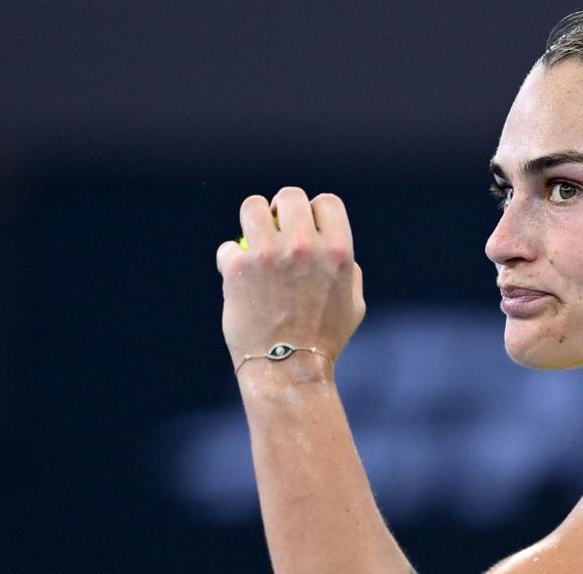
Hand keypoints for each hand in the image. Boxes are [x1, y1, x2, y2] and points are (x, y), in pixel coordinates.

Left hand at [216, 187, 365, 373]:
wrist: (289, 368)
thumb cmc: (325, 338)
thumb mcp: (353, 303)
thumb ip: (347, 268)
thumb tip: (330, 246)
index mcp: (338, 250)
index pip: (327, 202)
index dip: (317, 212)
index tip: (308, 227)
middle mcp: (304, 245)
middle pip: (290, 196)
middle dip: (282, 209)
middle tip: (277, 229)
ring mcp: (268, 254)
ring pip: (252, 207)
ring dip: (253, 221)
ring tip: (253, 239)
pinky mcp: (239, 268)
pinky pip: (229, 247)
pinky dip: (231, 259)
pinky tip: (238, 276)